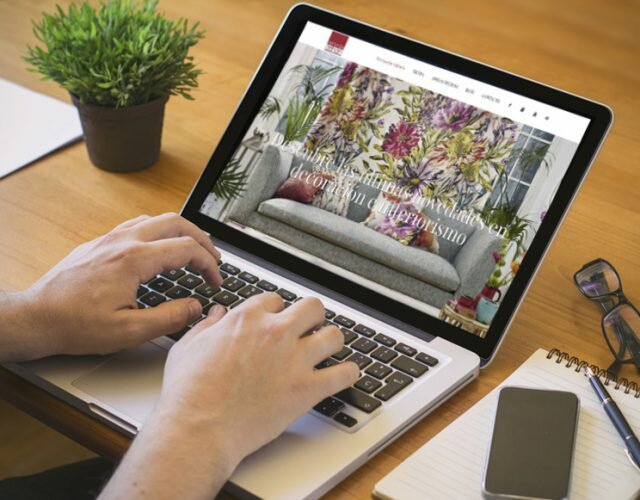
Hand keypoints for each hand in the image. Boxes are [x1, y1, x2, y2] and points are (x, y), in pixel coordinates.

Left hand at [11, 213, 222, 359]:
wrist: (36, 317)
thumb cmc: (75, 324)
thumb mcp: (128, 332)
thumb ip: (168, 318)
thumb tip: (195, 307)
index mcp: (134, 260)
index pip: (186, 249)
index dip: (209, 264)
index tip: (215, 281)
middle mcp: (123, 241)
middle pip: (176, 223)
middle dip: (202, 239)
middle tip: (213, 259)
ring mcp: (110, 238)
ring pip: (157, 219)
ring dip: (181, 231)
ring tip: (193, 250)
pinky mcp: (100, 242)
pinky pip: (138, 224)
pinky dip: (159, 231)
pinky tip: (160, 247)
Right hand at [101, 294, 358, 498]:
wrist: (200, 428)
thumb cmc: (189, 392)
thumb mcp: (188, 347)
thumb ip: (206, 326)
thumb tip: (216, 313)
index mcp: (247, 318)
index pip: (276, 299)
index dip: (276, 311)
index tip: (276, 321)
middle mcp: (276, 332)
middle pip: (313, 307)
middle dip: (312, 316)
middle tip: (309, 328)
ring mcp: (295, 359)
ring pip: (334, 335)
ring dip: (332, 342)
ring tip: (328, 350)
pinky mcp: (307, 388)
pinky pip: (344, 374)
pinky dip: (348, 374)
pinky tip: (344, 375)